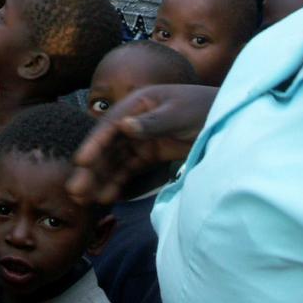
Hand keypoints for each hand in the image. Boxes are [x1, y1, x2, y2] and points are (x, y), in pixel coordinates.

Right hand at [67, 84, 217, 206]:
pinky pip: (129, 169)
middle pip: (107, 146)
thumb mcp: (179, 113)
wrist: (226, 118)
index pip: (110, 125)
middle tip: (75, 190)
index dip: (94, 143)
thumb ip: (153, 122)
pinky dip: (118, 182)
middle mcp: (133, 119)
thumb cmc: (203, 108)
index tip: (81, 162)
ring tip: (85, 200)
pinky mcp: (150, 153)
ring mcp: (141, 137)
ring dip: (100, 179)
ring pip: (114, 160)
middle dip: (90, 168)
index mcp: (138, 103)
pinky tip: (107, 197)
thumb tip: (124, 126)